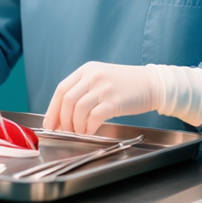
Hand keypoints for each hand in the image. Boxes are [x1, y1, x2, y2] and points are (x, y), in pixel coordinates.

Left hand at [43, 62, 159, 134]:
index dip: (53, 109)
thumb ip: (83, 91)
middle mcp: (93, 76)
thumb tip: (64, 115)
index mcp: (87, 70)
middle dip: (63, 120)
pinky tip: (91, 130)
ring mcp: (103, 88)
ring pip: (78, 110)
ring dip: (76, 126)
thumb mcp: (101, 79)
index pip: (61, 89)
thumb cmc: (125, 85)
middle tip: (66, 131)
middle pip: (67, 100)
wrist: (151, 84)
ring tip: (80, 132)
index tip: (49, 124)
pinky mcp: (114, 101)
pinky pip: (94, 117)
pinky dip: (89, 127)